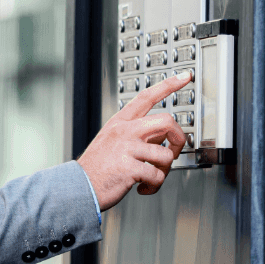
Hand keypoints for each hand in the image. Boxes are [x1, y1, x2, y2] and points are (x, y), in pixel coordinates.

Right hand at [78, 71, 191, 210]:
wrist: (79, 187)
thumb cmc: (97, 167)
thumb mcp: (113, 141)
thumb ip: (138, 135)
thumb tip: (163, 136)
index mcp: (120, 122)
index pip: (147, 96)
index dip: (169, 84)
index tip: (185, 76)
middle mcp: (124, 131)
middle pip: (167, 121)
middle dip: (179, 140)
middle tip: (174, 153)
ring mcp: (127, 148)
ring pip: (166, 155)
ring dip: (164, 171)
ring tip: (151, 177)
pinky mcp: (129, 167)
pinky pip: (157, 176)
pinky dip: (154, 186)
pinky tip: (143, 187)